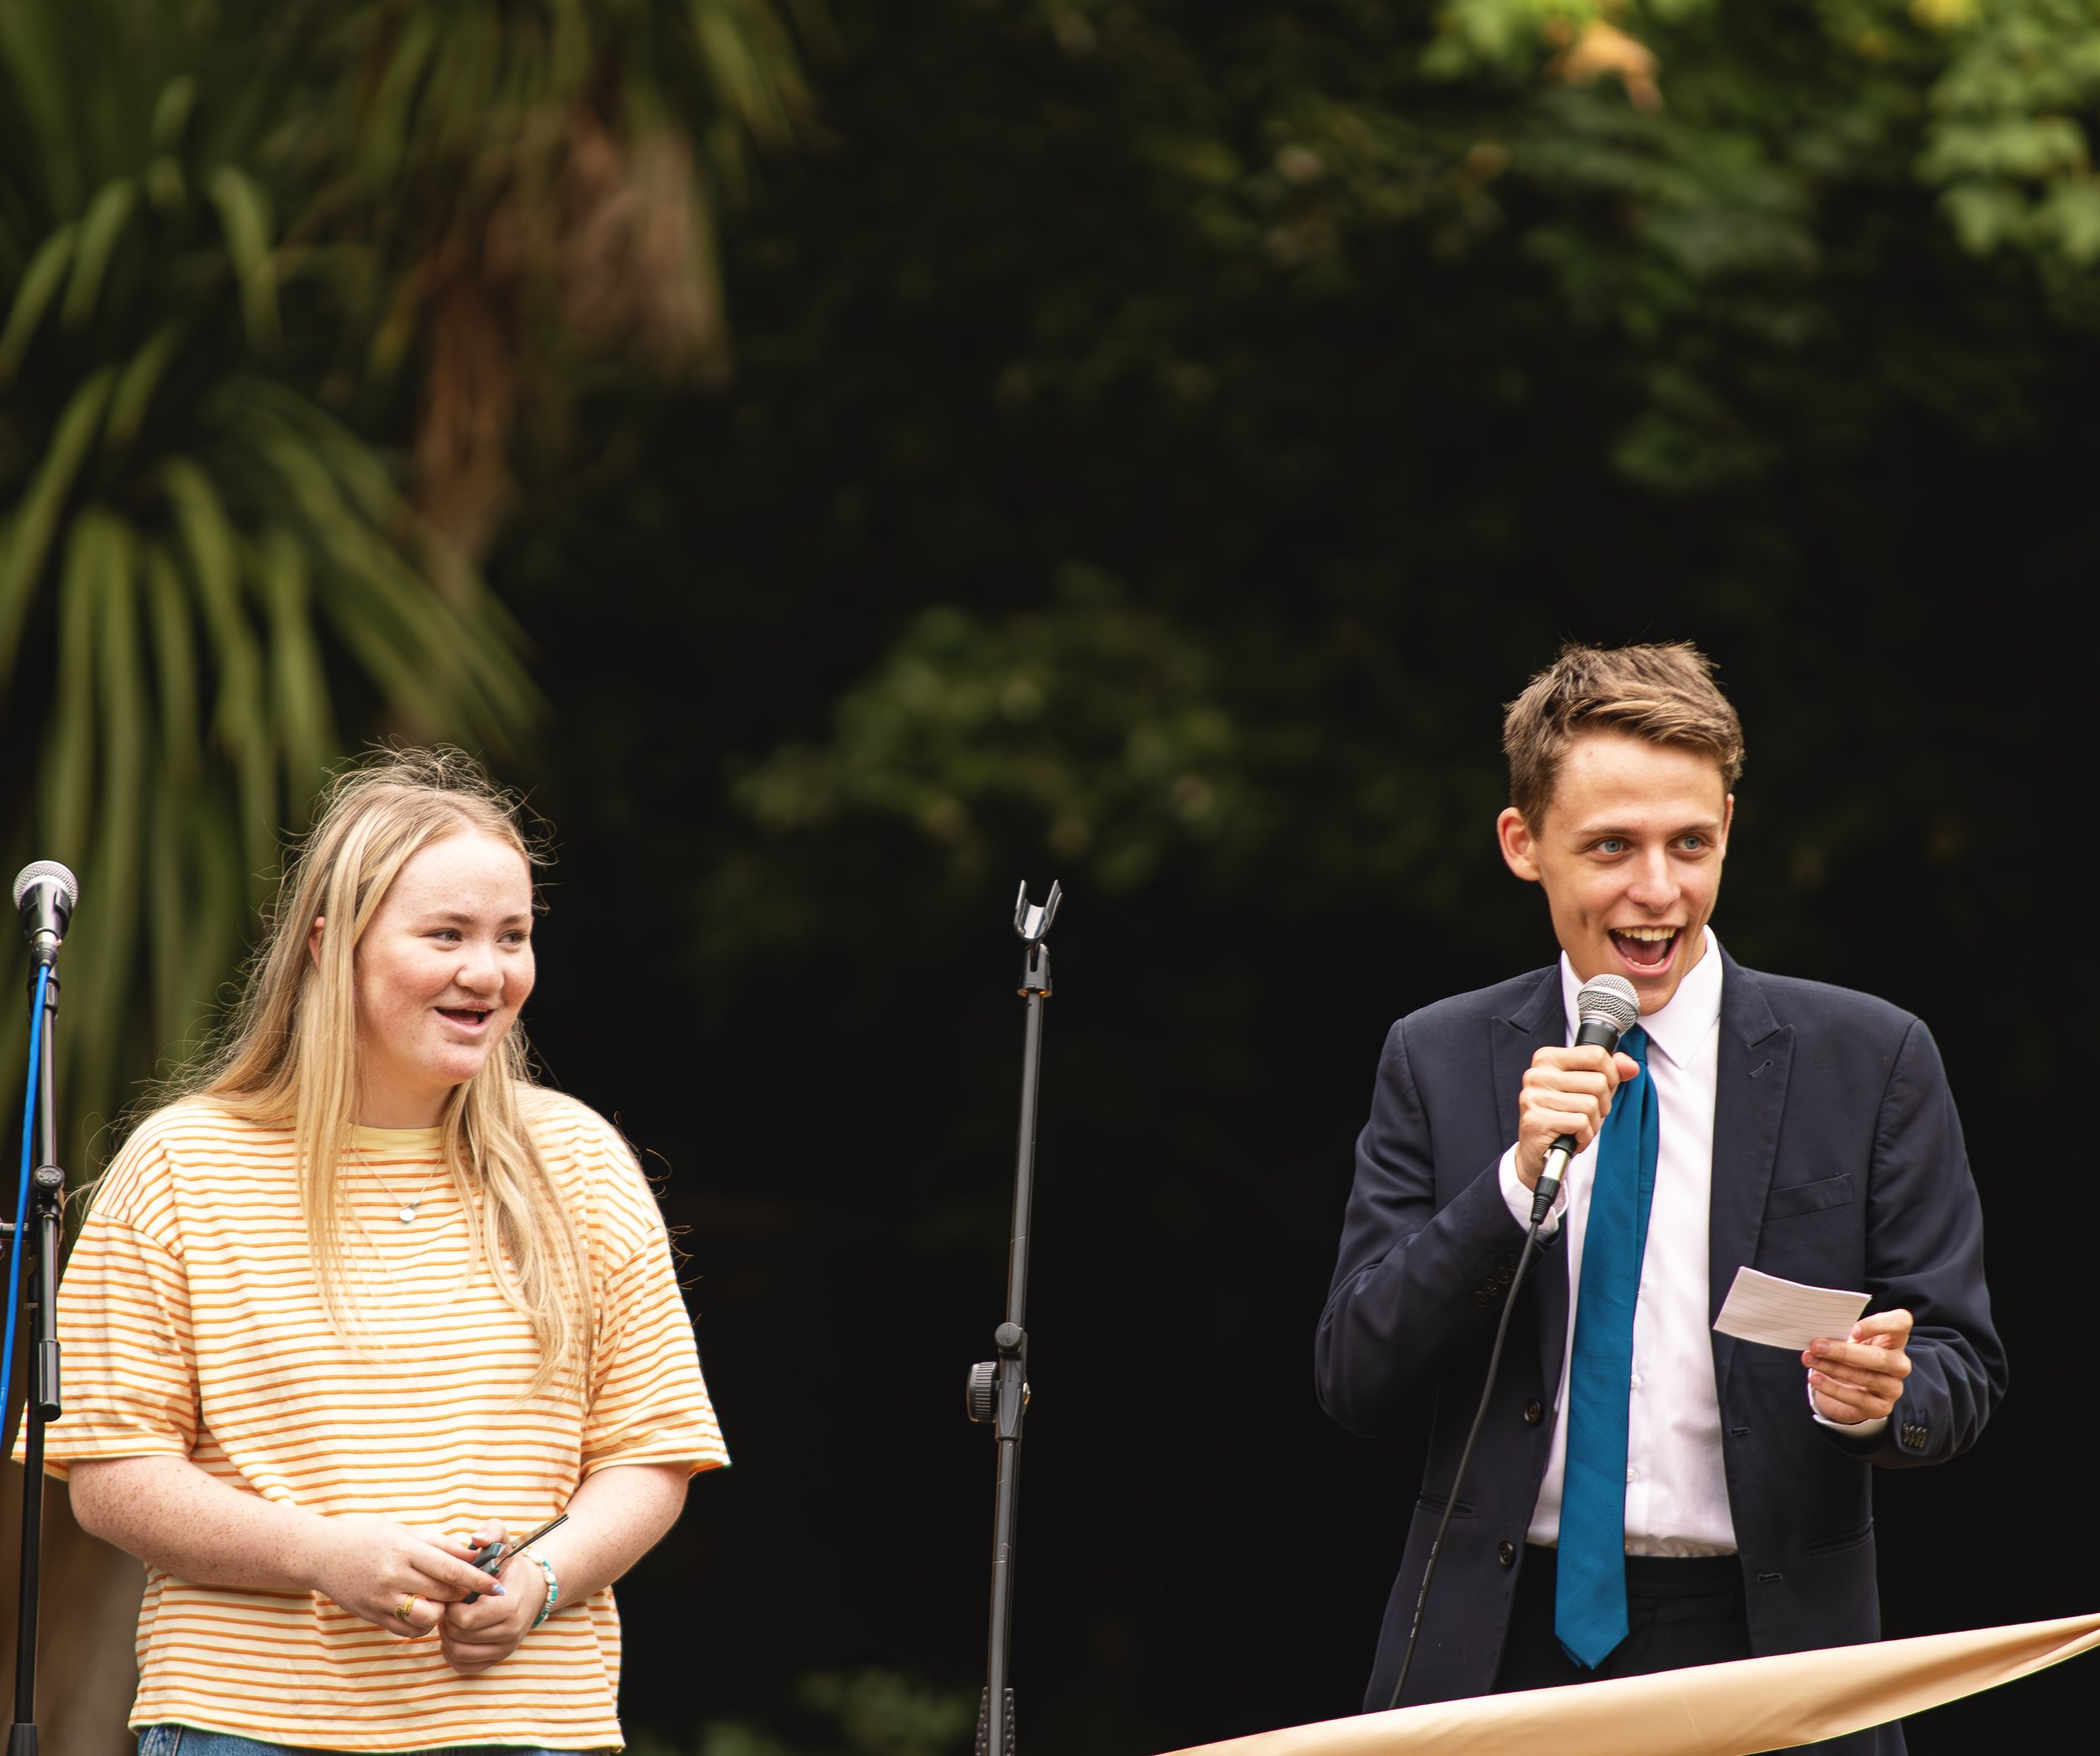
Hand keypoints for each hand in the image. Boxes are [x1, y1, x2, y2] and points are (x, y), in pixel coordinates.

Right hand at [302, 1515, 498, 1637]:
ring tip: (442, 1599)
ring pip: (428, 1617)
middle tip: (471, 1590)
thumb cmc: (369, 1537)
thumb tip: (475, 1555)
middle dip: (464, 1594)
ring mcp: (381, 1599)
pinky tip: (423, 1609)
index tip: (498, 1586)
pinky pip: (407, 1630)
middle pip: (443, 1593)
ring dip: (442, 1611)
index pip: (451, 1569)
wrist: (322, 1554)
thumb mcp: (406, 1532)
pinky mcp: (372, 1616)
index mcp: (405, 1550)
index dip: (478, 1580)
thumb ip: (441, 1545)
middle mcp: (393, 1576)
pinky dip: (422, 1624)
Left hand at [441, 1521, 545, 1674]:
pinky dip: (453, 1654)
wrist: (535, 1588)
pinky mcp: (500, 1657)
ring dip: (447, 1638)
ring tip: (451, 1619)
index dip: (450, 1607)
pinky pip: (465, 1666)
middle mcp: (510, 1630)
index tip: (452, 1594)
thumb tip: (477, 1538)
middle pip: (459, 1637)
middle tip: (448, 1605)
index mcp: (509, 1605)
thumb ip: (492, 1531)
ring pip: (458, 1654)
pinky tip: (455, 1636)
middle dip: (447, 1620)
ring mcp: (506, 1647)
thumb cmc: (511, 1566)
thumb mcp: (505, 1542)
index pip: (464, 1619)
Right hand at [1514, 1045, 1642, 1189]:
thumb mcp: (1588, 1088)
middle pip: (1598, 1082)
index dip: (1610, 1075)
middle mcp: (1537, 1074)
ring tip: (1579, 1127)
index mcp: (1547, 1058)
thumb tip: (1631, 1066)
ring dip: (1594, 1123)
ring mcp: (1534, 1097)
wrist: (1538, 1150)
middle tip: (1588, 1114)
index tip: (1601, 1089)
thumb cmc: (1564, 1115)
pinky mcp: (1536, 1120)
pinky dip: (1585, 1136)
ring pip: (1591, 1105)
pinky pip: (1581, 1123)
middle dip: (1603, 1104)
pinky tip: (1573, 1137)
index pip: (1596, 1054)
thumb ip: (1610, 1072)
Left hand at [1804, 1308, 1913, 1423]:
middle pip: (1881, 1358)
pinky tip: (1816, 1379)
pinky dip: (1833, 1388)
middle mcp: (1899, 1363)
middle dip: (1844, 1352)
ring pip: (1867, 1378)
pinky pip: (1858, 1399)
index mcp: (1894, 1338)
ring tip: (1810, 1360)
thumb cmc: (1848, 1356)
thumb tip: (1817, 1336)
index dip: (1880, 1324)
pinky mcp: (1882, 1407)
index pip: (1901, 1322)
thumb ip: (1839, 1333)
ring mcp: (1894, 1387)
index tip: (1853, 1330)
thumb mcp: (1846, 1340)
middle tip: (1817, 1346)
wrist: (1847, 1388)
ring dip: (1833, 1368)